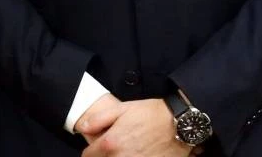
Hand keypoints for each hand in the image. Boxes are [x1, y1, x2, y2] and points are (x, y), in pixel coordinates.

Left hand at [78, 98, 200, 156]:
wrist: (180, 124)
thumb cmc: (151, 114)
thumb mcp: (121, 109)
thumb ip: (98, 120)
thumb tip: (82, 128)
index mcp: (111, 143)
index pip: (89, 156)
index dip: (91, 152)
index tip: (96, 148)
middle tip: (114, 148)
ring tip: (125, 151)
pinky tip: (138, 154)